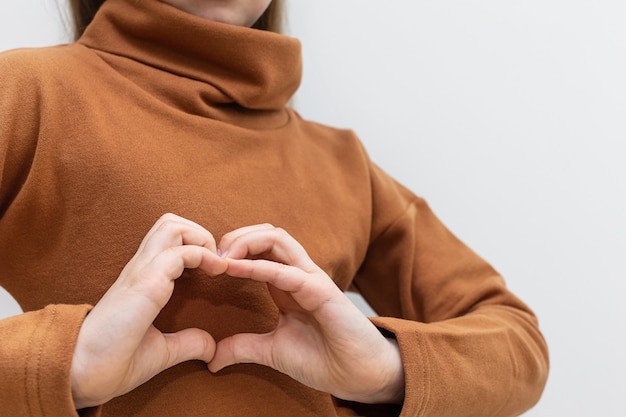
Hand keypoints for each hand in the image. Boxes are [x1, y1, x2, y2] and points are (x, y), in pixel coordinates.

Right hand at [70, 214, 227, 408]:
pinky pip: (179, 252)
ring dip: (200, 238)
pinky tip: (215, 273)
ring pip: (172, 226)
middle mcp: (141, 268)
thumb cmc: (113, 362)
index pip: (168, 239)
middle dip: (200, 233)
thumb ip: (187, 343)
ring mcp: (141, 272)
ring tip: (214, 264)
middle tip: (216, 262)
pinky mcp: (146, 284)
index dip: (197, 245)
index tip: (217, 271)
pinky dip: (203, 255)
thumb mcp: (161, 351)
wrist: (83, 375)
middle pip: (170, 222)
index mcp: (143, 279)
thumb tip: (211, 346)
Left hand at [209, 224, 404, 403]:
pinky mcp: (322, 292)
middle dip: (236, 236)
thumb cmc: (323, 359)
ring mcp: (311, 279)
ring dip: (246, 241)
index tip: (207, 265)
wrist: (357, 377)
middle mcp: (299, 274)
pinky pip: (286, 270)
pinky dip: (257, 266)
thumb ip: (243, 347)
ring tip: (222, 257)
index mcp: (287, 283)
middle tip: (210, 255)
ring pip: (278, 239)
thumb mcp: (272, 351)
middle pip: (267, 234)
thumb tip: (211, 357)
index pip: (260, 248)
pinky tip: (234, 269)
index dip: (232, 249)